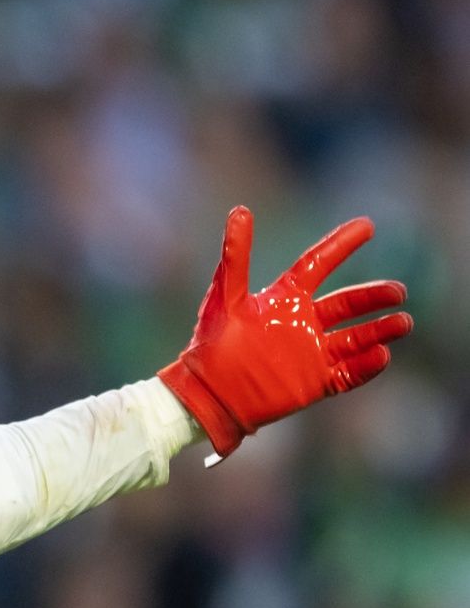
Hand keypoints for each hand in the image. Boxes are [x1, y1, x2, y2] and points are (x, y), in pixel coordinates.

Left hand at [159, 206, 412, 457]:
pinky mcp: (314, 383)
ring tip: (402, 323)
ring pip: (356, 338)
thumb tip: (239, 211)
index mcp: (284, 299)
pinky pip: (348, 374)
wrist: (206, 396)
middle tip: (398, 291)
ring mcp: (311, 354)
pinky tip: (382, 356)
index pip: (318, 264)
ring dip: (379, 331)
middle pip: (347, 304)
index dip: (341, 244)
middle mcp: (302, 323)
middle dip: (373, 296)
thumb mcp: (225, 298)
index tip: (367, 225)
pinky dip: (366, 366)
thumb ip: (237, 256)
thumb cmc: (211, 345)